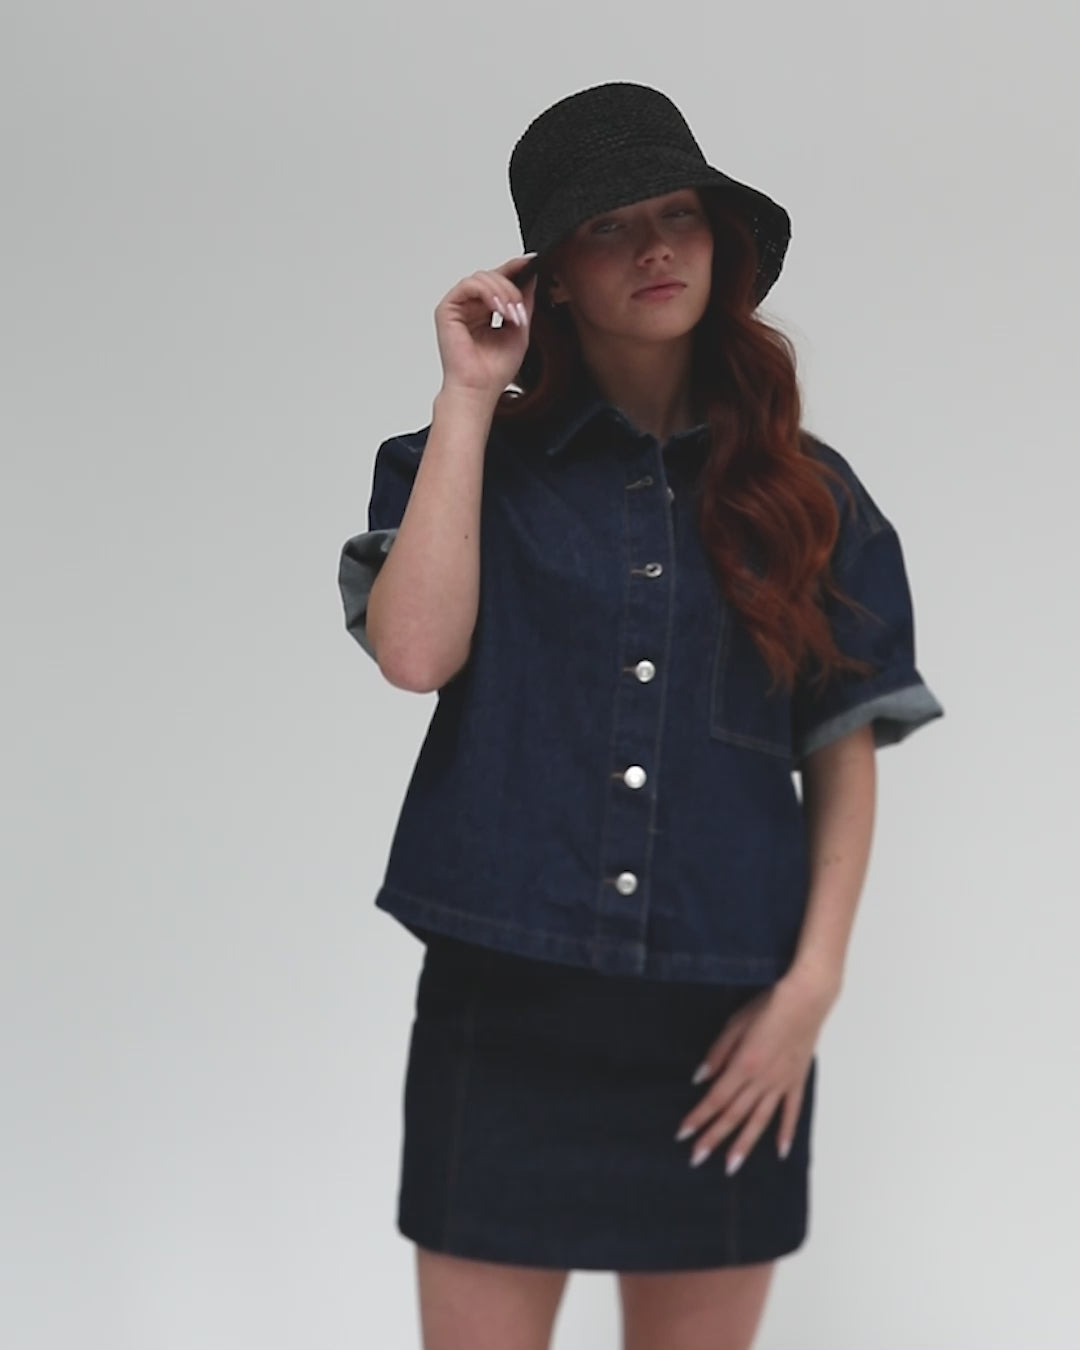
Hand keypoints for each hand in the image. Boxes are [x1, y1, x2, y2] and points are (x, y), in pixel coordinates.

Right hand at [434, 254, 537, 401]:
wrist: (479, 389)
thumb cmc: (494, 370)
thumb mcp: (520, 329)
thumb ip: (523, 302)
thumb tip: (530, 276)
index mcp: (485, 311)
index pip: (499, 281)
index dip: (514, 268)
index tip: (530, 262)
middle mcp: (471, 306)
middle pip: (492, 276)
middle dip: (511, 288)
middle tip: (520, 309)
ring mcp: (459, 307)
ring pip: (482, 278)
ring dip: (502, 291)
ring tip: (510, 313)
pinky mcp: (447, 309)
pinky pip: (468, 285)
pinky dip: (486, 292)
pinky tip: (497, 308)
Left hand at [673, 968, 837, 1173]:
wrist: (806, 999)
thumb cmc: (768, 1005)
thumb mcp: (735, 1023)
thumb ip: (718, 1053)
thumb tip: (700, 1079)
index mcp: (743, 1065)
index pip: (715, 1099)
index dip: (698, 1117)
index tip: (683, 1134)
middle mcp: (762, 1081)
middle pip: (734, 1115)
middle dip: (713, 1138)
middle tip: (697, 1158)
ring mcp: (781, 1084)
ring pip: (760, 1121)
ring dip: (744, 1145)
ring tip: (730, 1167)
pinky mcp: (797, 1082)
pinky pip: (791, 1112)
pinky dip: (785, 1132)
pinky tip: (780, 1151)